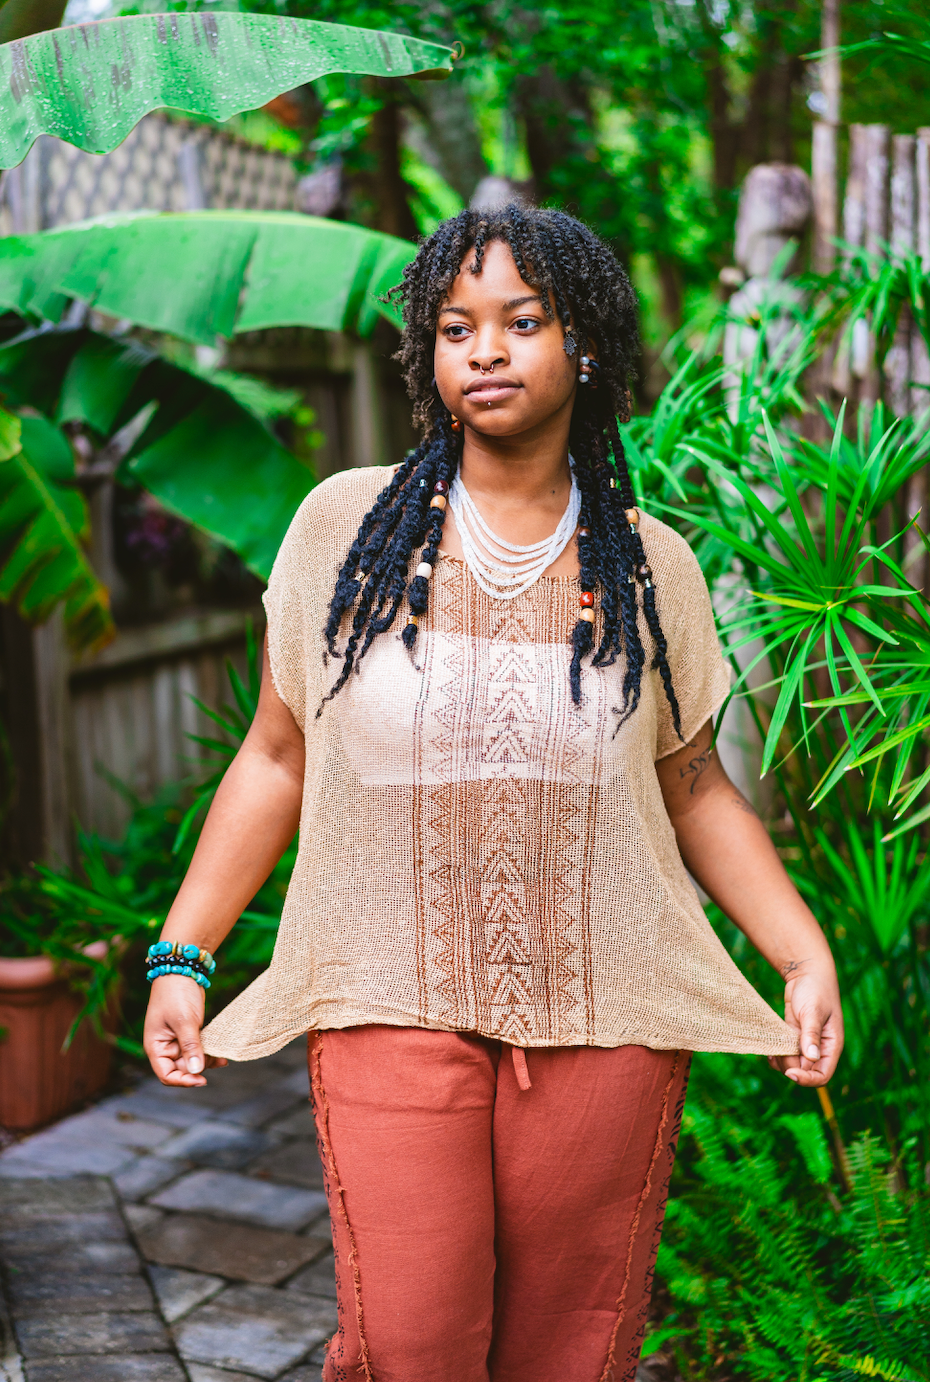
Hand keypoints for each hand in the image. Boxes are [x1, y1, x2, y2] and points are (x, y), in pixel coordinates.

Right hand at [143, 974, 227, 1086]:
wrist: (182, 970)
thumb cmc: (176, 994)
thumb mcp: (184, 1021)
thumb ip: (190, 1046)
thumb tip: (196, 1071)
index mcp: (156, 1047)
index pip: (166, 1075)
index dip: (183, 1080)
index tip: (202, 1079)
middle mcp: (165, 1046)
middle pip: (181, 1069)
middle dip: (198, 1069)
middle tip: (218, 1062)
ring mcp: (177, 1039)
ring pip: (192, 1060)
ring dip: (206, 1061)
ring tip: (223, 1058)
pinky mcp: (189, 1032)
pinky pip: (198, 1048)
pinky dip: (209, 1051)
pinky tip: (221, 1052)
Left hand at [768, 966, 843, 1086]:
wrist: (806, 972)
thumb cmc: (816, 989)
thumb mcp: (813, 1011)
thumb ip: (811, 1034)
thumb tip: (812, 1058)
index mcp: (832, 1046)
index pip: (822, 1075)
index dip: (807, 1079)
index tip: (790, 1073)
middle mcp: (820, 1048)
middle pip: (805, 1072)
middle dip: (790, 1067)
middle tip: (778, 1052)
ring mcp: (805, 1043)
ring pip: (793, 1065)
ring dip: (782, 1062)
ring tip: (772, 1051)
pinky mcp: (794, 1036)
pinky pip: (786, 1053)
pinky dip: (777, 1055)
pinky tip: (770, 1051)